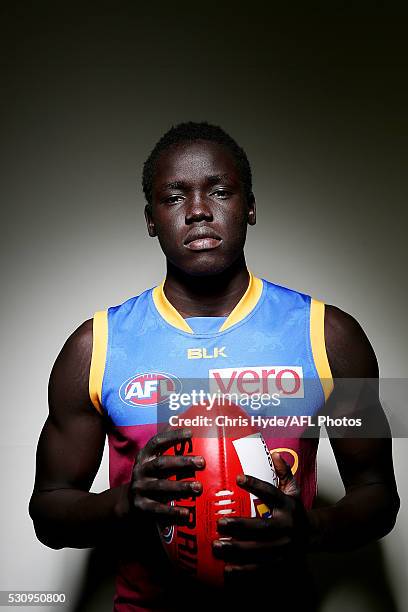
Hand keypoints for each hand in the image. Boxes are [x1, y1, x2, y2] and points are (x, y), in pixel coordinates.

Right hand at [128, 428, 204, 525]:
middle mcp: (140, 470)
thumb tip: (184, 419)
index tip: (191, 433)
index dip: (173, 436)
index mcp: (145, 456)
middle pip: (162, 464)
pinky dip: (172, 511)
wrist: (128, 502)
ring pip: (161, 487)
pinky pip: (158, 509)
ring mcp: (140, 488)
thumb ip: (168, 446)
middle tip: (202, 462)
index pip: (157, 442)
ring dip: (181, 487)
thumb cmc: (151, 477)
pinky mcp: (141, 507)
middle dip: (182, 462)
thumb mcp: (154, 460)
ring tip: (199, 487)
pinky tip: (186, 512)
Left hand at [213, 452, 309, 577]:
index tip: (238, 478)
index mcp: (287, 506)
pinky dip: (243, 570)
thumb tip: (275, 454)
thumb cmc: (296, 510)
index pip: (270, 493)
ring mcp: (283, 546)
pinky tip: (227, 568)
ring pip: (258, 550)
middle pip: (262, 527)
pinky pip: (260, 567)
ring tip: (217, 545)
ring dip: (236, 549)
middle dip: (240, 525)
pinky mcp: (279, 562)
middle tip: (220, 522)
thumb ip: (284, 472)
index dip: (255, 485)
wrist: (315, 535)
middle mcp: (286, 527)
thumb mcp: (293, 490)